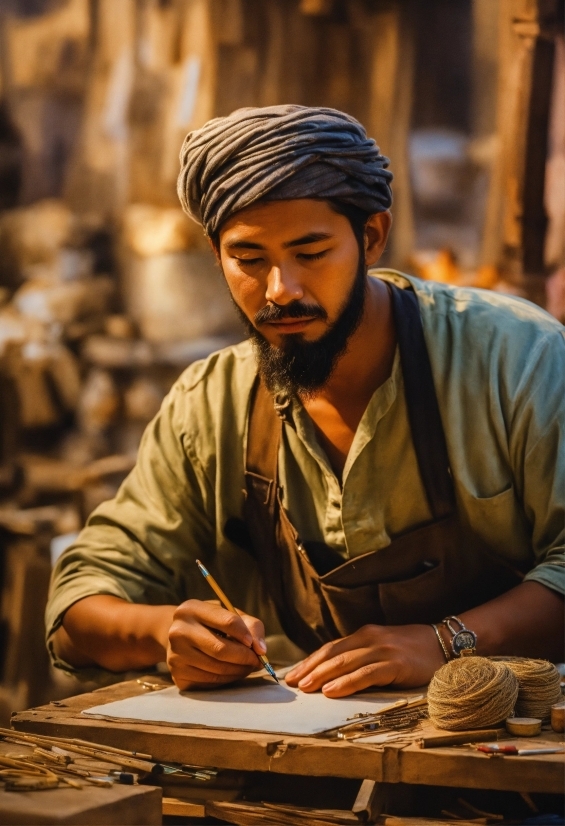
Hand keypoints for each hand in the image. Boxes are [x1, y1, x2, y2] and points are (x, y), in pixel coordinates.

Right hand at [166, 599, 266, 689]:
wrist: (181, 637)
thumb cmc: (211, 624)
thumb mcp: (230, 615)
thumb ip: (251, 626)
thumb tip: (261, 650)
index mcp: (192, 609)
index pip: (227, 621)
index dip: (246, 635)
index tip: (255, 645)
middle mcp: (179, 631)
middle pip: (220, 649)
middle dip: (244, 658)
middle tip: (256, 661)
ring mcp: (175, 655)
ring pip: (216, 669)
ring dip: (238, 671)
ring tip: (247, 667)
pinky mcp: (177, 675)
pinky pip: (210, 682)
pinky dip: (226, 680)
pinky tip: (231, 673)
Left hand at [285, 624, 444, 696]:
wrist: (445, 643)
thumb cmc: (412, 651)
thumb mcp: (383, 649)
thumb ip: (362, 657)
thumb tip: (335, 676)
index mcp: (365, 635)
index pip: (331, 648)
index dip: (310, 661)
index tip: (293, 674)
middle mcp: (370, 638)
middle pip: (333, 654)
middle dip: (310, 668)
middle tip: (292, 683)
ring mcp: (383, 650)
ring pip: (345, 662)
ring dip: (322, 676)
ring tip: (306, 688)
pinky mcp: (396, 663)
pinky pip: (366, 674)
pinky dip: (346, 682)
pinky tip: (332, 691)